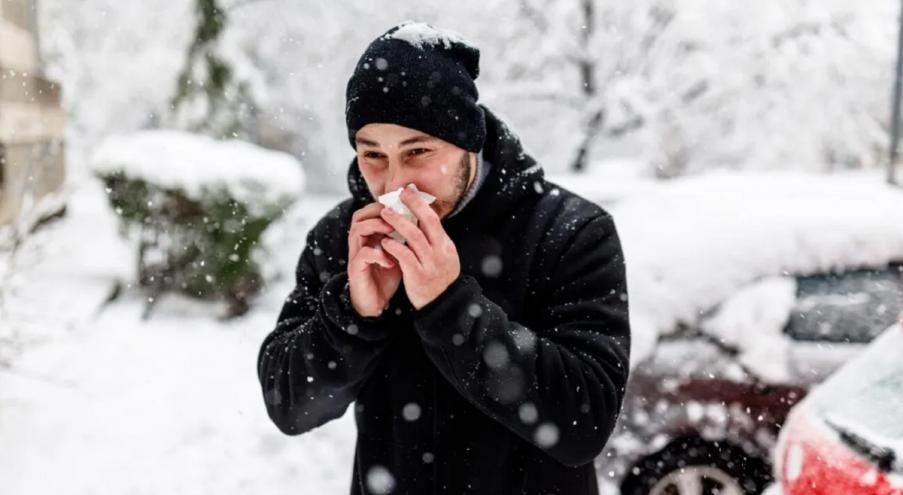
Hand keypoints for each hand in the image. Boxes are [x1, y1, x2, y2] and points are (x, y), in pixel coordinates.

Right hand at [347, 202, 402, 316]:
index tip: (402, 206)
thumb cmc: (387, 275)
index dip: (384, 206)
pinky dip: (378, 254)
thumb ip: (404, 237)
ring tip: (392, 232)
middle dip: (378, 213)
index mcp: (369, 236)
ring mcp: (356, 255)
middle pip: (359, 216)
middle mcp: (359, 243)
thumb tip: (422, 220)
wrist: (376, 303)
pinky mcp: (355, 269)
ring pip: (357, 230)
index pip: (370, 212)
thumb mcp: (398, 252)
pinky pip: (363, 255)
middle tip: (395, 216)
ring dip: (376, 227)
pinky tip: (390, 261)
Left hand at [379, 184, 460, 309]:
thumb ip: (433, 240)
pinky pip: (405, 257)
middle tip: (397, 195)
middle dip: (412, 206)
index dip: (420, 203)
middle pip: (427, 222)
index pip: (434, 219)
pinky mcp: (418, 277)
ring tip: (385, 214)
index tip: (408, 191)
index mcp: (446, 246)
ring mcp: (431, 264)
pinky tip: (384, 241)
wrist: (442, 306)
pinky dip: (394, 246)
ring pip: (415, 237)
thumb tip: (420, 218)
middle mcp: (441, 252)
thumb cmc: (437, 278)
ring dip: (398, 223)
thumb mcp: (442, 257)